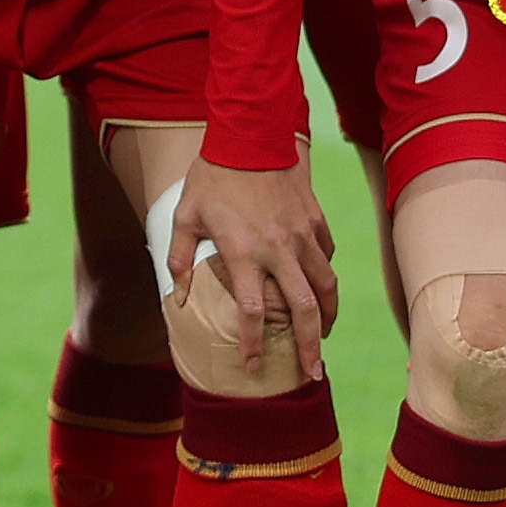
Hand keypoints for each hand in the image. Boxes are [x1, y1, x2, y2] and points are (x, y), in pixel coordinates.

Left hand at [169, 149, 338, 353]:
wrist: (250, 135)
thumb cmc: (212, 176)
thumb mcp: (185, 215)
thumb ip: (179, 257)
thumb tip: (178, 295)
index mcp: (243, 252)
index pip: (251, 311)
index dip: (252, 343)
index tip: (253, 365)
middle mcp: (278, 249)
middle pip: (304, 309)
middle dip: (311, 346)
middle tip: (312, 372)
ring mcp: (302, 235)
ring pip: (325, 286)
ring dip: (327, 317)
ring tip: (324, 337)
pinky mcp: (316, 220)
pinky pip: (326, 258)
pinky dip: (325, 278)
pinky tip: (319, 289)